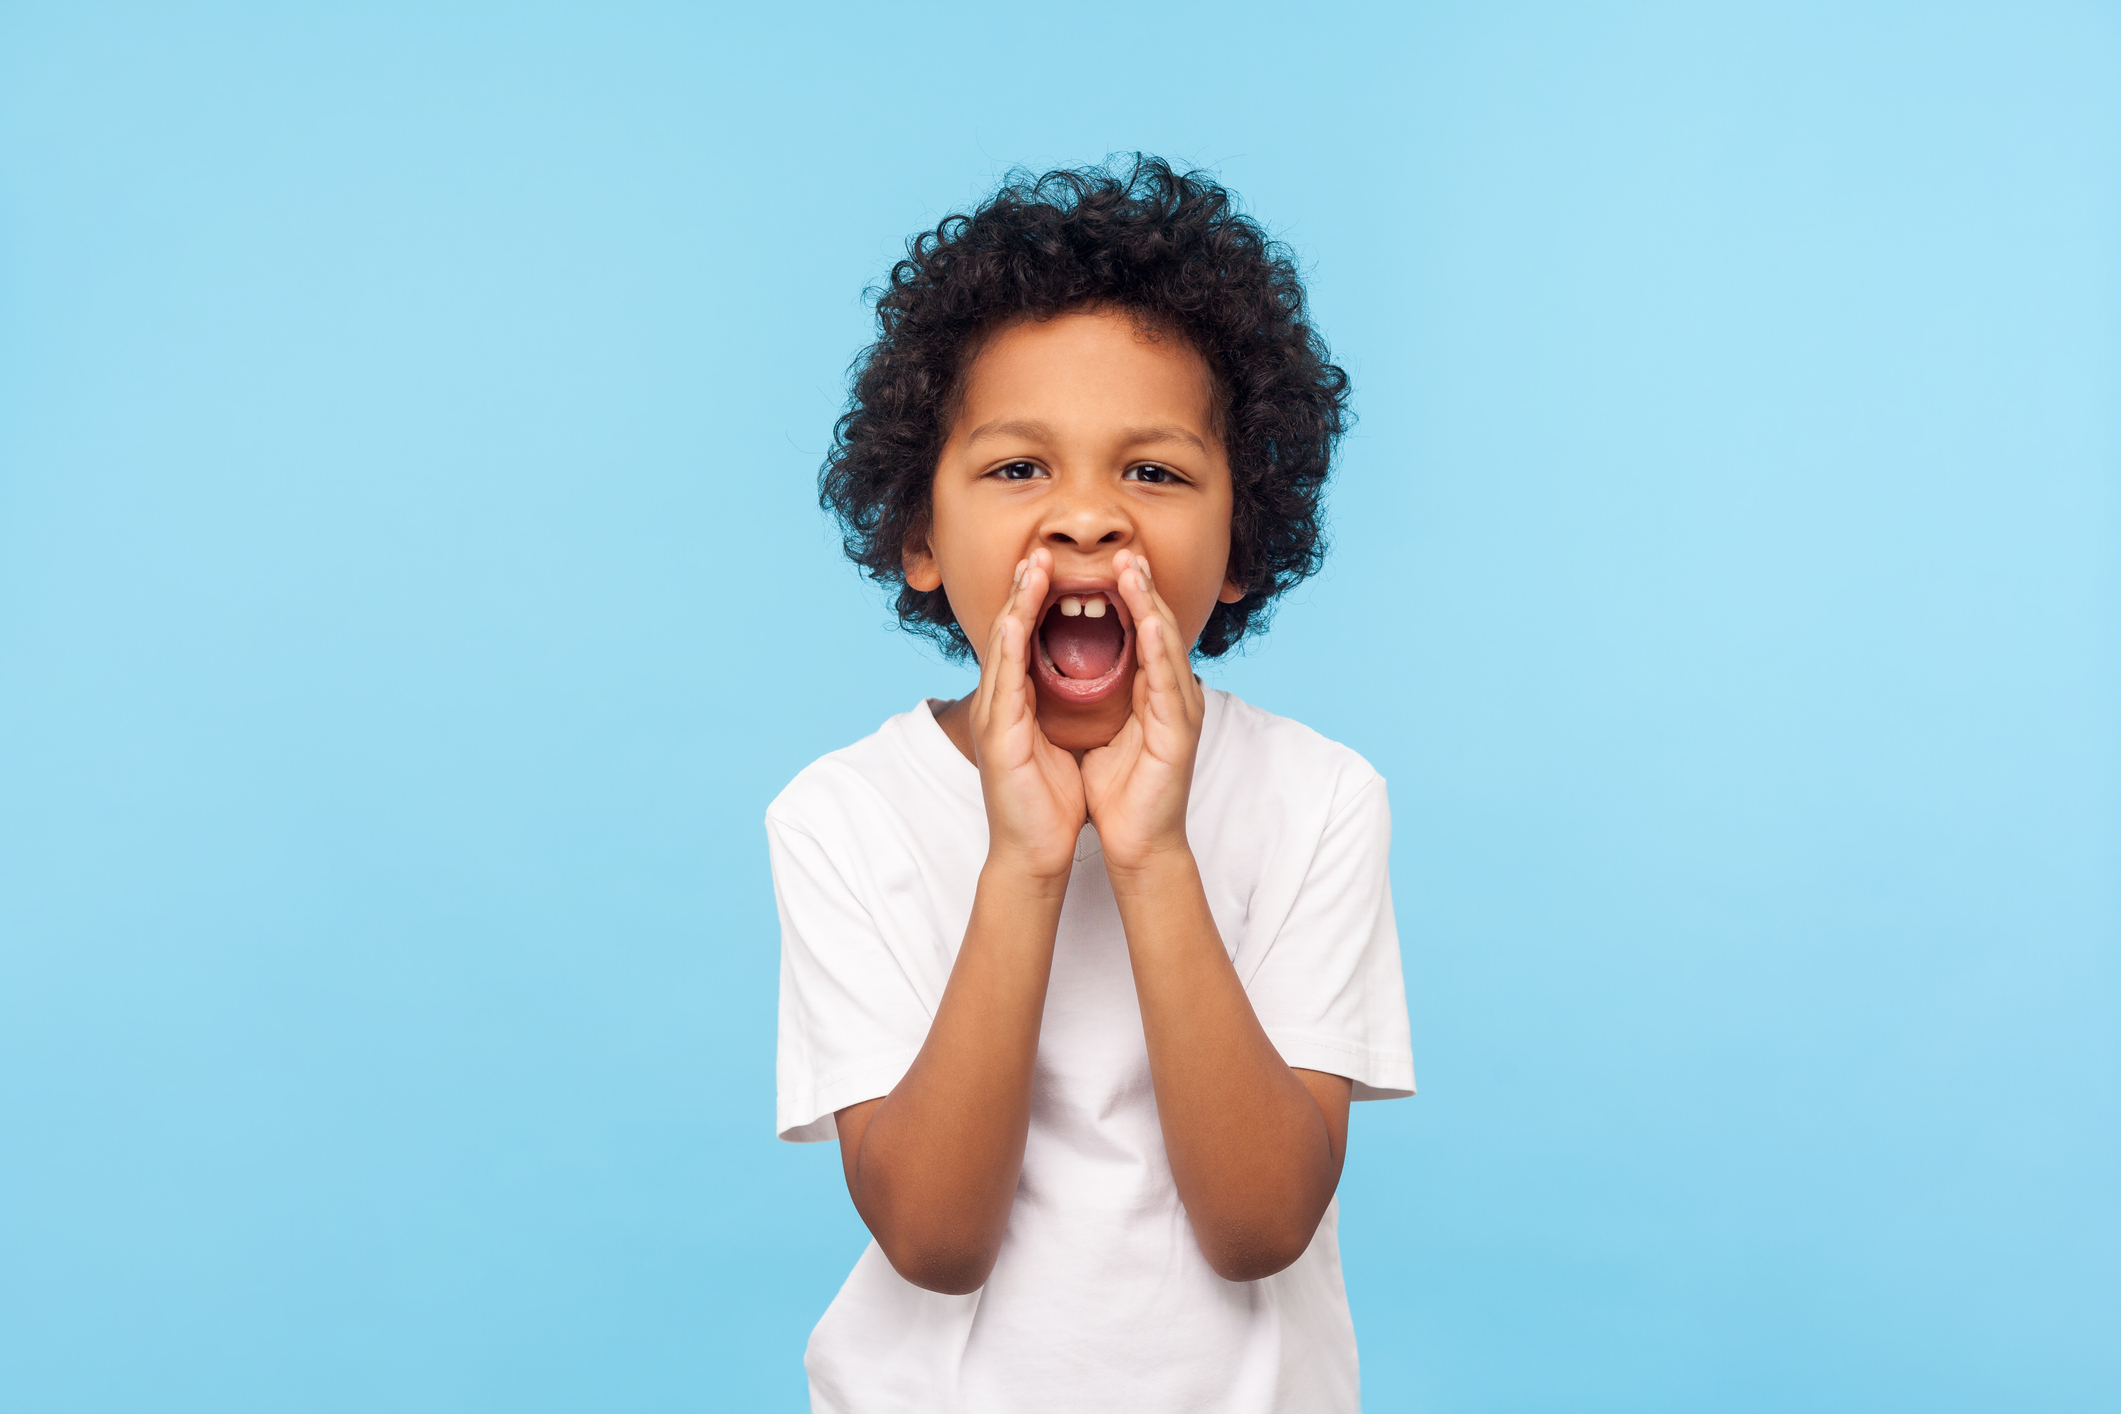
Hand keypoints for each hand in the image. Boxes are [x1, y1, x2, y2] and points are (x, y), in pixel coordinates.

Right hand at [970, 547, 1086, 882]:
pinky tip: (1014, 617)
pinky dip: (1008, 646)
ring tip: (1030, 567)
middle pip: (1009, 630)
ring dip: (1015, 604)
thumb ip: (1064, 707)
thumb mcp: (1062, 740)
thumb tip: (1089, 678)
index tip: (1055, 565)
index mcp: (1017, 702)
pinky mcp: (996, 737)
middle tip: (1039, 550)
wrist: (1036, 853)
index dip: (1036, 600)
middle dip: (1024, 588)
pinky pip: (1002, 682)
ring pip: (1002, 647)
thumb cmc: (1051, 803)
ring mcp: (993, 718)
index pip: (1025, 637)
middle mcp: (999, 703)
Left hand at [1081, 549, 1204, 876]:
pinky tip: (1147, 621)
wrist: (1134, 845)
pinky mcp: (1180, 733)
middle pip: (1156, 627)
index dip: (1124, 597)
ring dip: (1150, 604)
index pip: (1138, 632)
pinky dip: (1157, 647)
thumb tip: (1063, 668)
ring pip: (1165, 644)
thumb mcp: (1097, 732)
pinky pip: (1169, 679)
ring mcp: (1181, 712)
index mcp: (1150, 694)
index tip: (1104, 564)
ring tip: (1133, 569)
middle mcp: (1171, 696)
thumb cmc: (1116, 795)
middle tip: (1123, 551)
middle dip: (1140, 587)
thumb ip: (1092, 698)